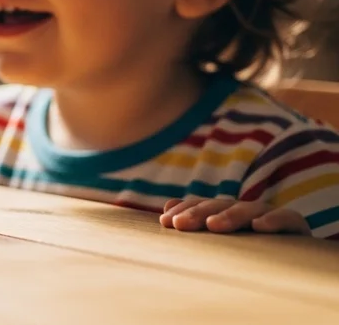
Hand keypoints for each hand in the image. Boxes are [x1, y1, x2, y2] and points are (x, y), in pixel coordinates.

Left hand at [160, 198, 309, 234]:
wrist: (296, 256)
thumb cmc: (251, 247)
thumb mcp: (223, 237)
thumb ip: (197, 221)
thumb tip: (167, 207)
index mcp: (227, 211)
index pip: (203, 206)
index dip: (184, 210)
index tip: (166, 222)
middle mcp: (245, 209)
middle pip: (220, 206)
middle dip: (198, 213)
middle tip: (180, 224)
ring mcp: (269, 214)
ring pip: (248, 210)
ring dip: (230, 216)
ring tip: (212, 225)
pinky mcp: (294, 224)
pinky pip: (286, 217)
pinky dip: (272, 221)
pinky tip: (259, 227)